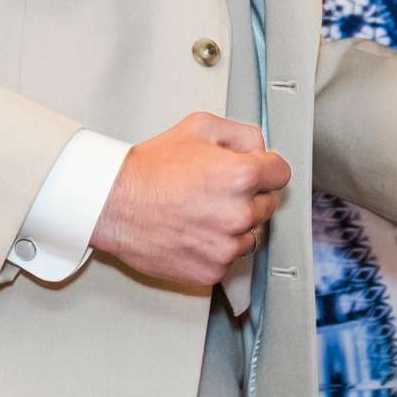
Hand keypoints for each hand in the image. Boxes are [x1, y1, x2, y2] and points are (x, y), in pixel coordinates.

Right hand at [90, 112, 289, 287]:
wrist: (115, 204)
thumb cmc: (150, 168)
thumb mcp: (198, 127)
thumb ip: (241, 134)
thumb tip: (260, 149)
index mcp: (242, 175)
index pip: (282, 173)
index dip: (266, 168)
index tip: (255, 172)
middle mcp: (240, 213)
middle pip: (269, 204)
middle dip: (250, 195)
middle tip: (217, 189)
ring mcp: (227, 245)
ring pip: (252, 233)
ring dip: (236, 224)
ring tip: (202, 211)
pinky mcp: (213, 269)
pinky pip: (230, 258)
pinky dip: (217, 247)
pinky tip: (194, 231)